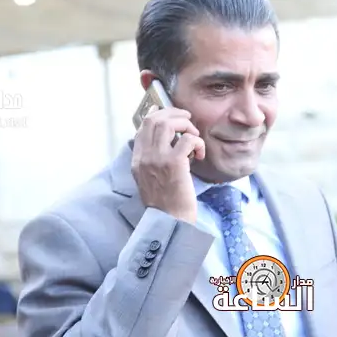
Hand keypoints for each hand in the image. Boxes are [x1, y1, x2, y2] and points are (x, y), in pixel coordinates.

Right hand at [132, 106, 205, 222]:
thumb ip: (153, 159)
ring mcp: (158, 159)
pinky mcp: (174, 164)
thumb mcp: (149, 179)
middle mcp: (144, 157)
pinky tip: (200, 154)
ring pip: (168, 123)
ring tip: (194, 136)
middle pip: (154, 119)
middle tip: (188, 119)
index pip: (143, 125)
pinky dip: (197, 142)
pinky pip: (188, 139)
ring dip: (185, 124)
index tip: (172, 115)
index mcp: (137, 160)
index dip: (159, 114)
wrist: (169, 222)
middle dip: (174, 113)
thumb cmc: (165, 203)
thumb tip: (169, 140)